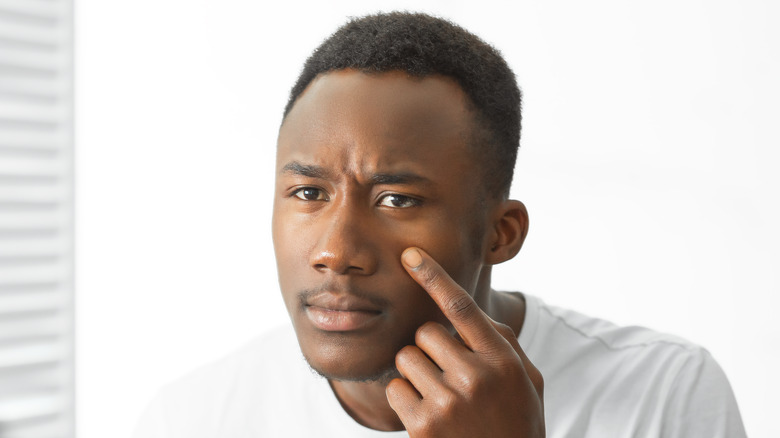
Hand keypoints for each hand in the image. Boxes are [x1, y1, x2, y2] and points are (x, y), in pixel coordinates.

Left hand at [386, 248, 544, 437]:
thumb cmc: (516, 421)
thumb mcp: (527, 380)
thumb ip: (502, 341)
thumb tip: (469, 308)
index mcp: (503, 360)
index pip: (463, 307)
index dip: (434, 276)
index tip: (411, 254)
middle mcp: (476, 377)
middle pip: (426, 332)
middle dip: (431, 347)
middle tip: (449, 373)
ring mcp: (448, 402)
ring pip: (407, 357)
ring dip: (417, 371)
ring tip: (441, 396)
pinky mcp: (422, 426)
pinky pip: (395, 388)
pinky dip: (405, 397)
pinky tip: (428, 414)